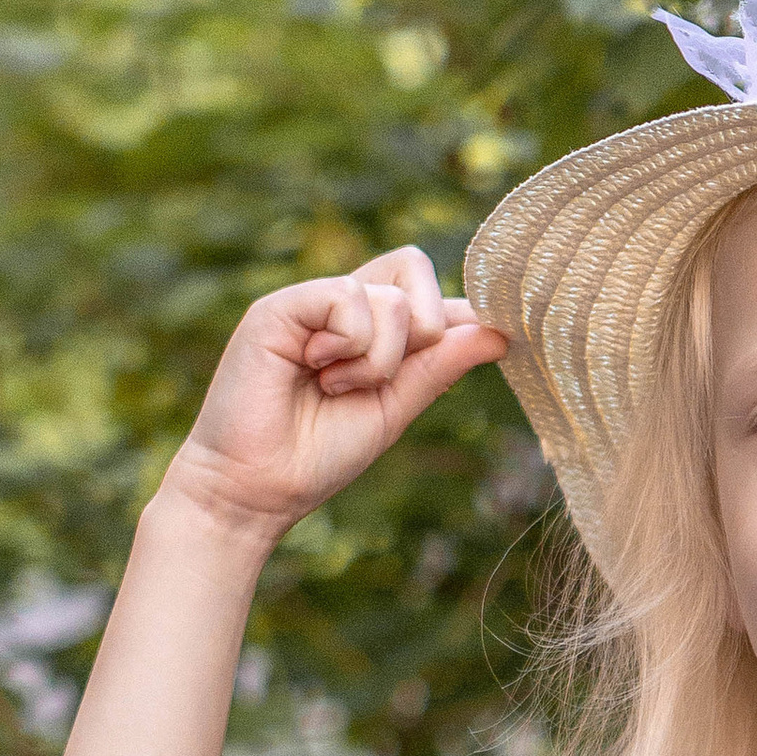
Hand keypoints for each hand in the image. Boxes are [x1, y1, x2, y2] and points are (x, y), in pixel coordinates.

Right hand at [158, 246, 507, 542]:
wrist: (256, 489)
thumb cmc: (316, 456)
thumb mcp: (393, 411)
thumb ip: (438, 369)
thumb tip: (499, 332)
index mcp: (368, 328)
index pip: (428, 292)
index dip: (462, 315)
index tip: (495, 341)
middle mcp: (340, 306)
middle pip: (414, 266)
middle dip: (425, 329)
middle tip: (386, 377)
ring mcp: (309, 302)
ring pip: (389, 297)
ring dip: (379, 359)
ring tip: (335, 387)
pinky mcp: (280, 306)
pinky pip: (348, 297)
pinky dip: (350, 346)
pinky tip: (317, 371)